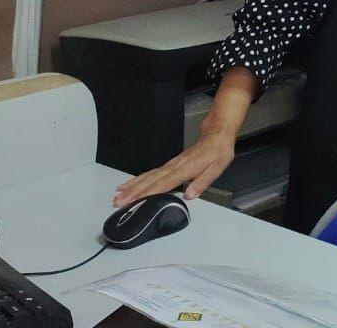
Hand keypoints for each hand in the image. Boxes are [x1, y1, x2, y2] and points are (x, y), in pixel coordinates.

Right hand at [112, 128, 235, 205]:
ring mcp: (171, 165)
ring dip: (132, 186)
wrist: (217, 134)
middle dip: (133, 192)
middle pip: (150, 181)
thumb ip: (202, 182)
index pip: (163, 184)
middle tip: (118, 201)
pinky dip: (139, 179)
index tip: (134, 200)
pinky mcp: (170, 164)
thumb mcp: (217, 168)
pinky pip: (151, 173)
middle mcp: (174, 166)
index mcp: (185, 169)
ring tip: (118, 194)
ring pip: (148, 176)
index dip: (147, 193)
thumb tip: (190, 194)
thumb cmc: (218, 151)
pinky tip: (130, 183)